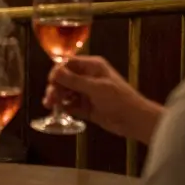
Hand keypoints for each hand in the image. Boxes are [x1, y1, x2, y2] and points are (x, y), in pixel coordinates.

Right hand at [43, 56, 162, 142]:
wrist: (134, 120)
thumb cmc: (120, 100)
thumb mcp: (96, 88)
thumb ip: (74, 80)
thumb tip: (55, 72)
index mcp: (92, 67)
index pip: (68, 63)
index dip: (57, 71)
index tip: (51, 82)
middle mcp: (88, 77)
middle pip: (64, 78)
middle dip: (55, 87)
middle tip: (50, 98)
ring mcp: (86, 92)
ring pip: (65, 92)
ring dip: (57, 97)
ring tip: (51, 105)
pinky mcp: (86, 106)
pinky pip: (70, 105)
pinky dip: (63, 107)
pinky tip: (58, 112)